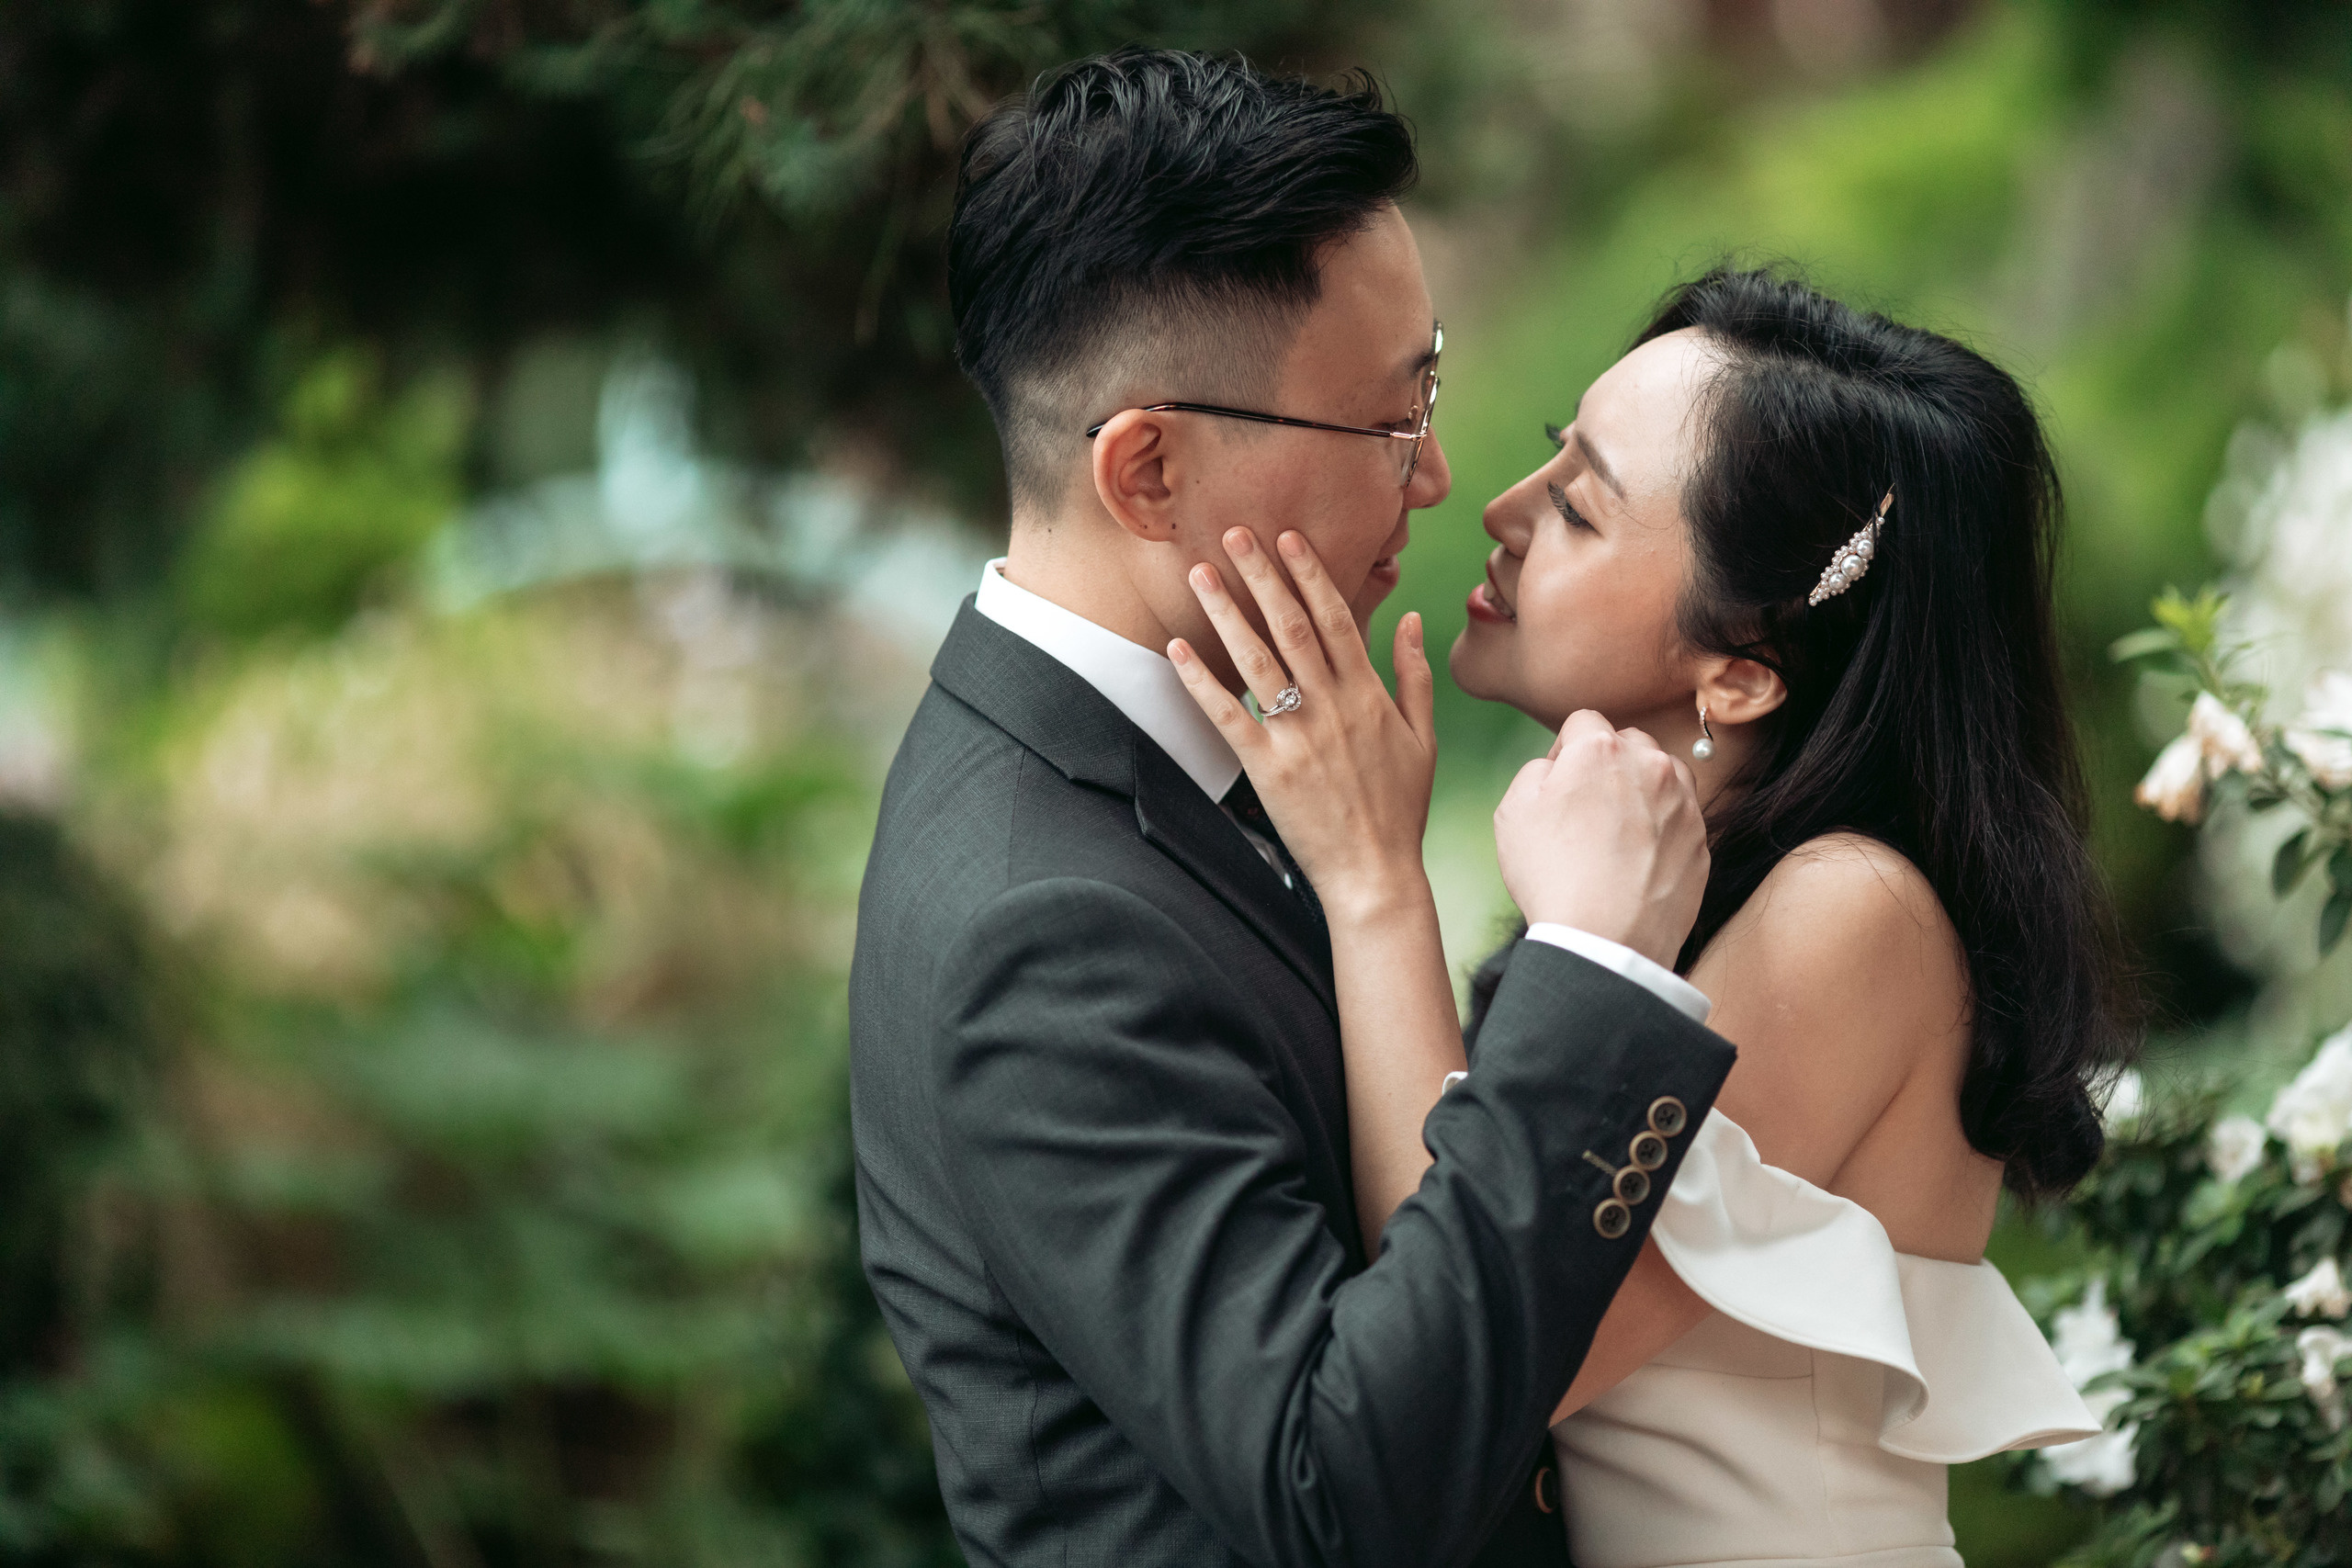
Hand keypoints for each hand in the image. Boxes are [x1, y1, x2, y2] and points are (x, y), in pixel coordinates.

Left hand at [1168, 528, 1436, 922]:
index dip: (1309, 574)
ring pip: (1256, 660)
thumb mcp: (1423, 738)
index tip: (1288, 537)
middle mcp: (1332, 706)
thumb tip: (1410, 618)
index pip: (1336, 618)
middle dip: (1261, 575)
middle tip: (1233, 533)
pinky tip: (1177, 650)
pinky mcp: (1267, 769)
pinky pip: (1228, 715)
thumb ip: (1413, 675)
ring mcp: (1298, 736)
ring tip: (1200, 574)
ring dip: (1225, 613)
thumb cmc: (1399, 808)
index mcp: (1368, 695)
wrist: (1375, 873)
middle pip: (1290, 626)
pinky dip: (1200, 681)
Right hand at [1494, 712, 1707, 970]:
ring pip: (1664, 775)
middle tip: (1587, 808)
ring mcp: (1683, 803)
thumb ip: (1535, 770)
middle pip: (1629, 743)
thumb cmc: (1552, 875)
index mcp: (1600, 750)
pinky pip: (1681, 817)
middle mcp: (1650, 766)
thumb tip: (1556, 766)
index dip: (1564, 750)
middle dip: (1609, 764)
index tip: (1559, 783)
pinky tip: (1638, 859)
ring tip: (1618, 831)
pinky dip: (1663, 828)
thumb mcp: (1512, 812)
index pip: (1583, 722)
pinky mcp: (1702, 841)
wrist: (1605, 941)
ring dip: (1643, 789)